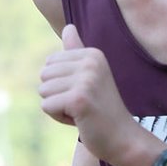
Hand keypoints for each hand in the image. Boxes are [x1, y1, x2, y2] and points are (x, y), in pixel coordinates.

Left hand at [39, 25, 134, 160]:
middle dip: (57, 95)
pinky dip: (59, 117)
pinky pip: (47, 106)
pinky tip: (80, 120)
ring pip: (43, 92)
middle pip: (44, 76)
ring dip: (58, 107)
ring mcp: (86, 80)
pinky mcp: (79, 99)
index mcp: (93, 53)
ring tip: (82, 111)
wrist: (123, 138)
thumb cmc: (103, 109)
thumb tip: (68, 27)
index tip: (84, 93)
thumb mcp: (91, 75)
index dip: (61, 84)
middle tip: (82, 104)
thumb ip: (77, 52)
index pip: (50, 63)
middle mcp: (91, 62)